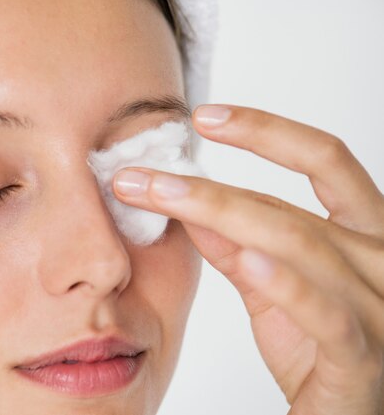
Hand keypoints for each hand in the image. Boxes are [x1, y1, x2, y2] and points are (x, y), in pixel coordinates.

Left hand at [112, 105, 383, 414]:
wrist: (348, 413)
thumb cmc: (318, 347)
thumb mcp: (272, 286)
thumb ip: (237, 246)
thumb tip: (191, 207)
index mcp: (360, 234)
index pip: (322, 160)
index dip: (264, 131)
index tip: (203, 116)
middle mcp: (378, 260)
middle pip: (289, 205)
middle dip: (207, 187)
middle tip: (140, 176)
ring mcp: (377, 307)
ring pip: (301, 245)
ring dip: (223, 216)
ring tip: (162, 197)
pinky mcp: (361, 356)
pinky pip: (327, 314)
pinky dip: (285, 285)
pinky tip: (246, 258)